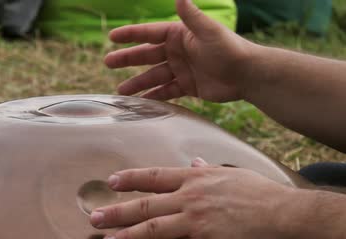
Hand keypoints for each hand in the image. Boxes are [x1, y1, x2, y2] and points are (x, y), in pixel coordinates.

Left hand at [89, 158, 300, 238]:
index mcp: (195, 180)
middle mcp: (189, 199)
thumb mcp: (231, 174)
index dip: (131, 179)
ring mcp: (195, 223)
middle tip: (95, 218)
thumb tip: (194, 161)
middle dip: (117, 212)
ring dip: (126, 237)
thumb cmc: (261, 195)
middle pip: (145, 205)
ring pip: (152, 230)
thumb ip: (207, 169)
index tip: (112, 181)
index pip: (155, 177)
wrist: (284, 218)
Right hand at [105, 0, 254, 101]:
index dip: (131, 35)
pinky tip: (140, 104)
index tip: (112, 37)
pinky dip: (154, 98)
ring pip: (153, 77)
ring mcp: (182, 70)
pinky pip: (166, 92)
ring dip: (137, 84)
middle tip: (107, 63)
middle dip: (127, 60)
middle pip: (147, 56)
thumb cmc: (229, 49)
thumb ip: (191, 17)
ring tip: (120, 92)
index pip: (150, 33)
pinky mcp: (188, 87)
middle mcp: (178, 51)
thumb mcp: (208, 31)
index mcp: (179, 35)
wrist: (248, 75)